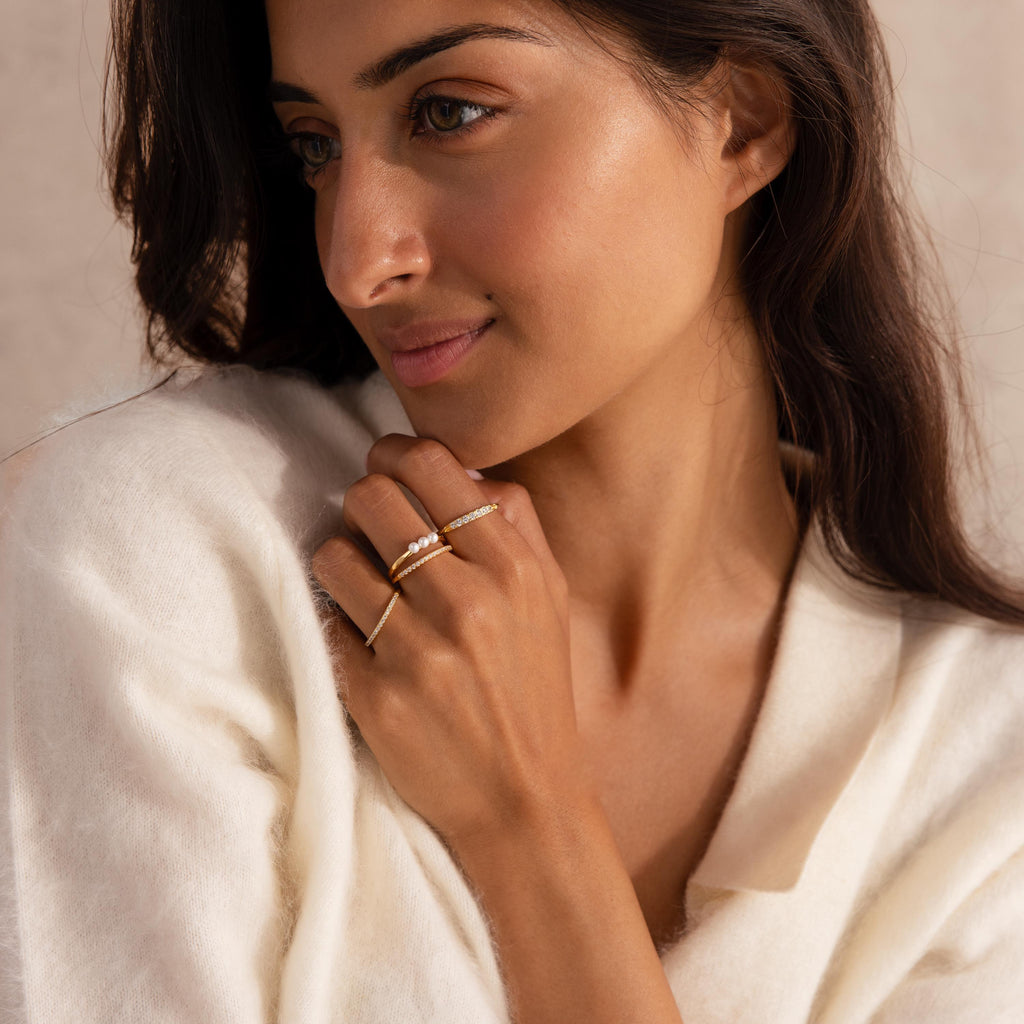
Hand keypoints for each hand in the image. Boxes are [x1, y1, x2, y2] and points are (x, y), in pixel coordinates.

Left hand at [311, 435, 587, 853]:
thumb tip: (462, 468)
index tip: (386, 470)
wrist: (525, 799)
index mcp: (514, 568)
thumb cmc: (533, 688)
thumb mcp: (549, 598)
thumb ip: (516, 523)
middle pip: (372, 499)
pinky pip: (325, 624)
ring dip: (338, 560)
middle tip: (368, 526)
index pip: (431, 465)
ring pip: (333, 556)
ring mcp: (417, 652)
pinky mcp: (375, 697)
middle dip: (360, 503)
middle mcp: (467, 602)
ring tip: (359, 582)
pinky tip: (362, 638)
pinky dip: (335, 622)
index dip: (393, 455)